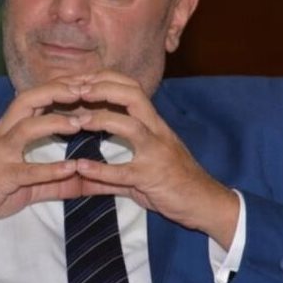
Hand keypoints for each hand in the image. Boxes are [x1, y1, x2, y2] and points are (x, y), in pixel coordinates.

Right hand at [0, 77, 90, 244]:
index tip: (86, 81)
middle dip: (56, 90)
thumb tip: (88, 181)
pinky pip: (26, 171)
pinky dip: (49, 169)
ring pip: (26, 128)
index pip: (35, 97)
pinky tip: (71, 168)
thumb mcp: (28, 181)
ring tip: (80, 123)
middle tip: (85, 90)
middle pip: (28, 99)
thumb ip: (57, 179)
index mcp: (10, 127)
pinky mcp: (0, 177)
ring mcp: (0, 153)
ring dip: (54, 122)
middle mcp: (4, 133)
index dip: (59, 86)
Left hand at [73, 70, 239, 248]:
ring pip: (131, 126)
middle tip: (77, 90)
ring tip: (77, 121)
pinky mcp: (152, 177)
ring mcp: (156, 153)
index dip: (106, 79)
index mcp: (154, 124)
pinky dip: (101, 169)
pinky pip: (124, 172)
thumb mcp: (141, 170)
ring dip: (102, 120)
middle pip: (133, 95)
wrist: (206, 203)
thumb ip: (109, 169)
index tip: (81, 80)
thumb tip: (79, 173)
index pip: (132, 88)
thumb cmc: (174, 182)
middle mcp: (157, 132)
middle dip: (104, 88)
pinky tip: (81, 167)